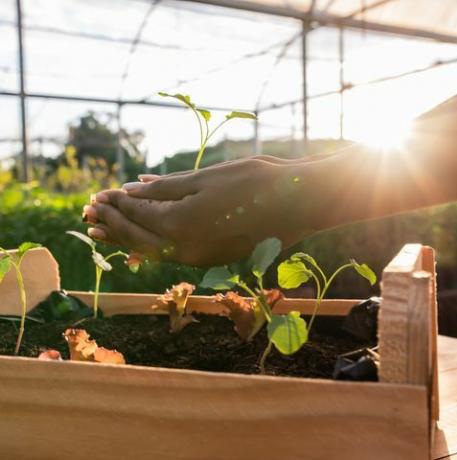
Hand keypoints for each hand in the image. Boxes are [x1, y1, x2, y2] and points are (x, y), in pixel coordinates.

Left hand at [84, 157, 319, 265]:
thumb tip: (132, 189)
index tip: (98, 194)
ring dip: (126, 238)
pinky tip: (140, 241)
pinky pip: (171, 255)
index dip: (115, 203)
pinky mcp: (212, 260)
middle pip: (137, 237)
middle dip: (112, 223)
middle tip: (88, 213)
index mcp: (180, 224)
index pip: (136, 213)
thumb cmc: (255, 182)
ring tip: (102, 230)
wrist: (297, 204)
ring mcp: (199, 258)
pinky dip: (151, 245)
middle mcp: (185, 248)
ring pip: (152, 250)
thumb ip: (165, 188)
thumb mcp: (205, 178)